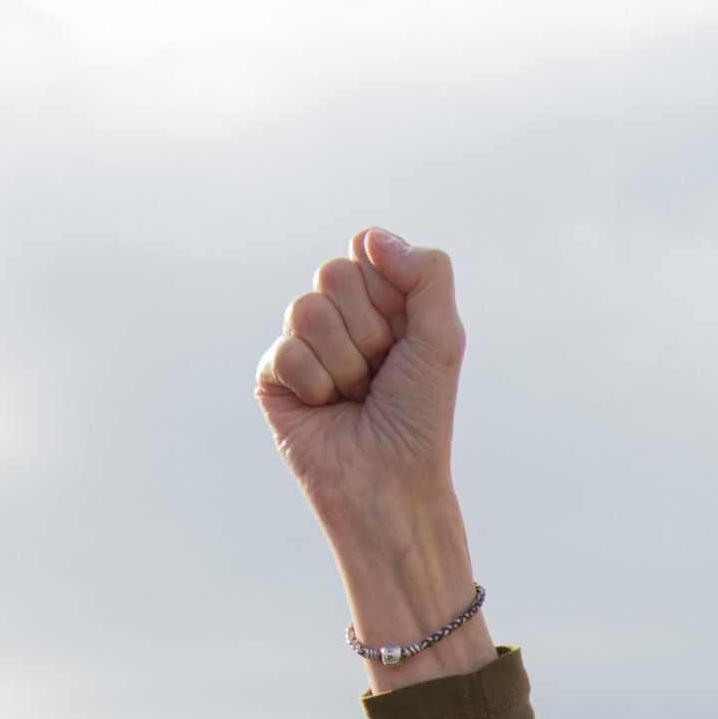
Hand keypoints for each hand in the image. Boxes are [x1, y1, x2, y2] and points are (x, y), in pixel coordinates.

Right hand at [259, 229, 492, 679]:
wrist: (389, 481)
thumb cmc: (418, 416)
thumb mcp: (442, 338)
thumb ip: (427, 273)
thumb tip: (368, 237)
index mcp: (381, 301)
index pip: (366, 254)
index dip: (389, 296)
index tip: (403, 340)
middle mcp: (341, 317)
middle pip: (334, 274)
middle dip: (367, 330)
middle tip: (379, 374)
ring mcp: (304, 344)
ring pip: (306, 309)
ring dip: (344, 362)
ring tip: (355, 395)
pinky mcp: (275, 376)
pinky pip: (285, 350)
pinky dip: (315, 384)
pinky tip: (326, 410)